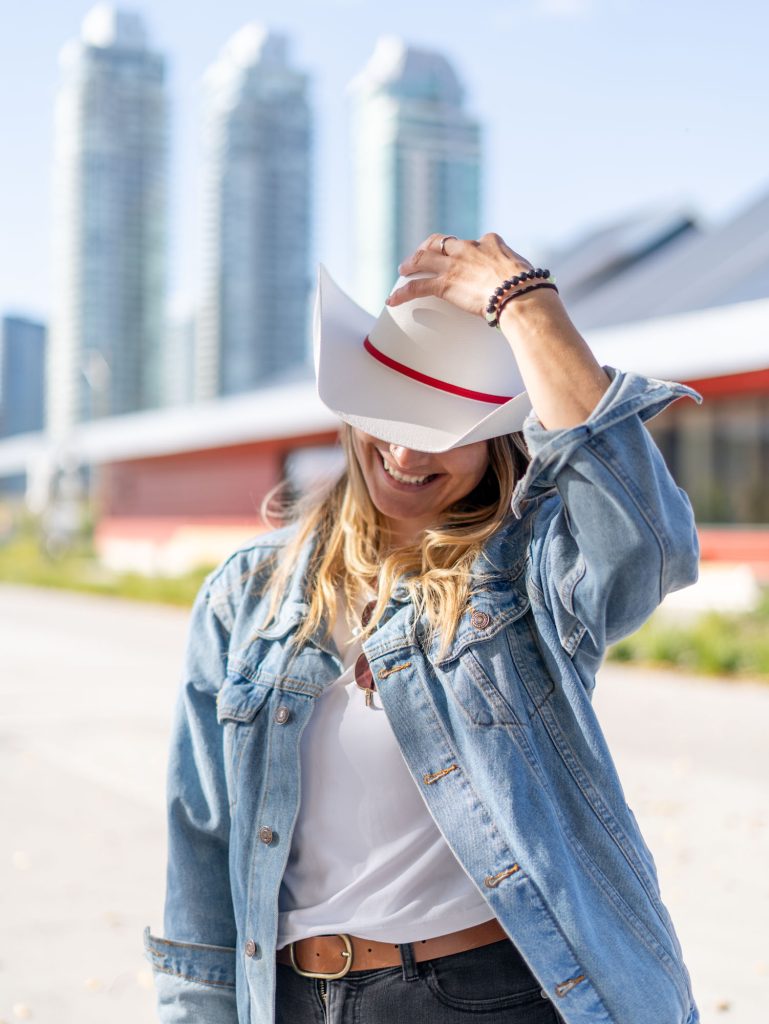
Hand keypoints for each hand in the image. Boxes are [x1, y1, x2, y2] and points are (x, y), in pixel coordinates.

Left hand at [387, 232, 536, 319]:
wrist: (520, 295)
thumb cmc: (530, 289)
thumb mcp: (527, 274)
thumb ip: (520, 275)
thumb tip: (530, 288)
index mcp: (491, 243)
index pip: (474, 241)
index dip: (466, 247)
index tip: (464, 254)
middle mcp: (469, 249)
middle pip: (441, 242)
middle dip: (428, 247)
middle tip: (421, 255)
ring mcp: (454, 265)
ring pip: (424, 259)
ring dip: (411, 264)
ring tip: (402, 270)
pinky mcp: (445, 284)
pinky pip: (417, 287)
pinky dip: (402, 293)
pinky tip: (392, 300)